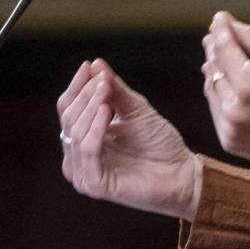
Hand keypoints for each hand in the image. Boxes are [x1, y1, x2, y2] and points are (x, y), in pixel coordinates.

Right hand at [56, 59, 199, 218]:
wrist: (181, 172)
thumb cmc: (159, 143)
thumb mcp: (135, 110)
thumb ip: (114, 90)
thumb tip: (96, 64)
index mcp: (85, 138)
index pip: (68, 108)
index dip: (77, 87)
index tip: (88, 66)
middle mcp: (79, 156)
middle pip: (69, 119)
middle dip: (85, 95)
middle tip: (103, 81)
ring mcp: (85, 172)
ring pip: (75, 133)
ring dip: (90, 108)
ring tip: (106, 92)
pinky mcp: (94, 184)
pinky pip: (87, 150)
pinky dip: (95, 128)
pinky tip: (106, 111)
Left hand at [201, 11, 249, 178]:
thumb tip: (228, 22)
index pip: (224, 49)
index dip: (220, 30)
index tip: (219, 18)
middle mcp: (233, 110)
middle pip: (213, 68)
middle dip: (215, 49)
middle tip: (218, 35)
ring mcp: (229, 129)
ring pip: (210, 88)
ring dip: (216, 71)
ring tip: (224, 58)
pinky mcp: (229, 142)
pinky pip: (216, 110)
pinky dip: (220, 94)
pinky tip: (231, 85)